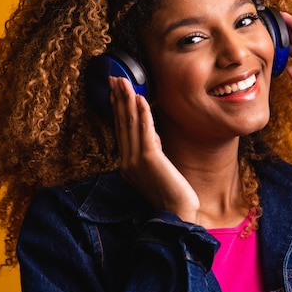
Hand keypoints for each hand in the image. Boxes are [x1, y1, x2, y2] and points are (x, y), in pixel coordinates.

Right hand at [110, 77, 199, 222]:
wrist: (177, 213)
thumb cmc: (171, 193)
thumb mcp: (157, 168)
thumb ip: (151, 151)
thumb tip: (151, 133)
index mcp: (126, 164)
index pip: (120, 130)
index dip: (117, 108)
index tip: (114, 90)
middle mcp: (127, 161)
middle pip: (121, 123)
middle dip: (118, 98)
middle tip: (114, 78)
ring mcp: (135, 161)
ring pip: (129, 124)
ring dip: (127, 100)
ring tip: (124, 81)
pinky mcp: (148, 160)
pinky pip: (144, 131)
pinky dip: (142, 113)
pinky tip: (140, 99)